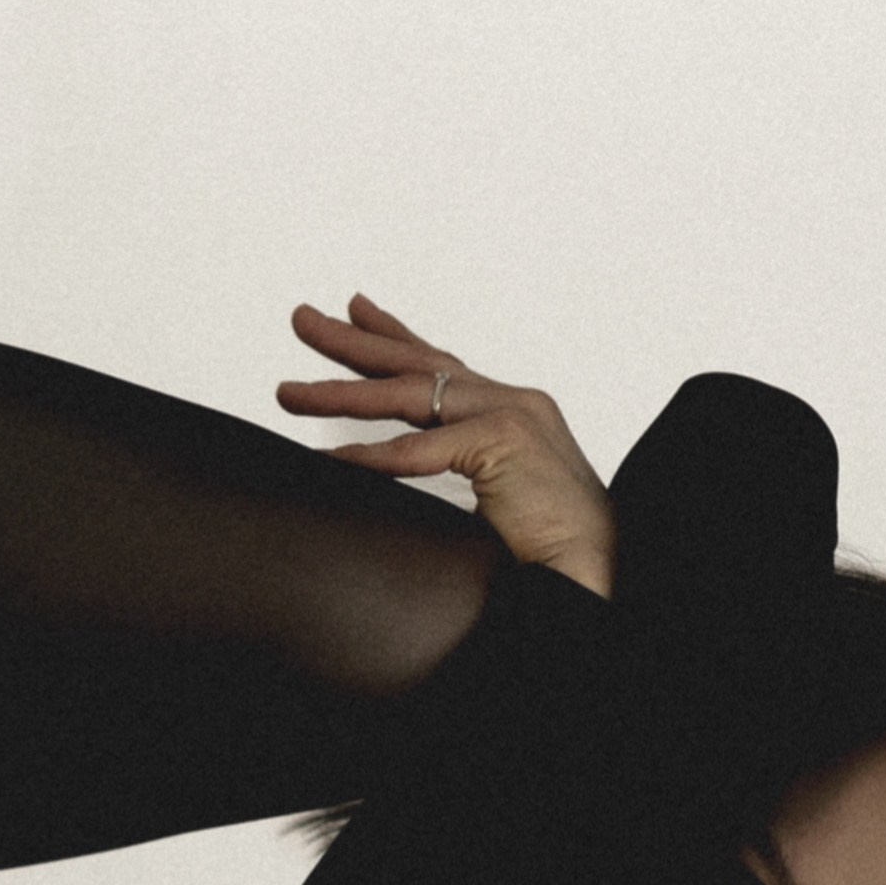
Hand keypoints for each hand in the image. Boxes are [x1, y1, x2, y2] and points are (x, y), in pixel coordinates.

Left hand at [276, 295, 615, 597]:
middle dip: (353, 340)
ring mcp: (511, 414)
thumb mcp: (496, 496)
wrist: (597, 574)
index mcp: (510, 409)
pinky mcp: (504, 442)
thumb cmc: (548, 547)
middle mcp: (511, 399)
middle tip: (301, 318)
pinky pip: (418, 448)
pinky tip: (327, 456)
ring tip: (288, 393)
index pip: (442, 362)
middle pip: (417, 361)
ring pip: (408, 394)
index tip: (352, 309)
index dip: (393, 335)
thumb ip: (458, 470)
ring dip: (341, 393)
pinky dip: (369, 455)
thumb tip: (401, 471)